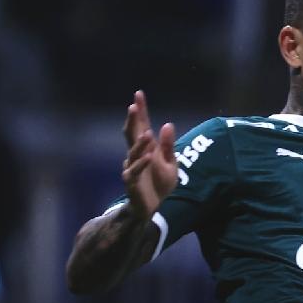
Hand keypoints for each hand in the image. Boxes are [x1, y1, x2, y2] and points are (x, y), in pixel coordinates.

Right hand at [122, 90, 177, 216]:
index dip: (140, 111)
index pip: (142, 125)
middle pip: (132, 134)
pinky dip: (142, 163)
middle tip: (134, 105)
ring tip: (147, 132)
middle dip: (133, 120)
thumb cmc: (160, 184)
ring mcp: (132, 167)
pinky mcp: (132, 181)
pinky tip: (149, 155)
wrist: (154, 208)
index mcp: (146, 148)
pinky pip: (135, 170)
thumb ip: (169, 146)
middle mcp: (136, 154)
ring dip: (139, 142)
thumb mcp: (170, 164)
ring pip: (133, 151)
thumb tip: (168, 124)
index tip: (139, 94)